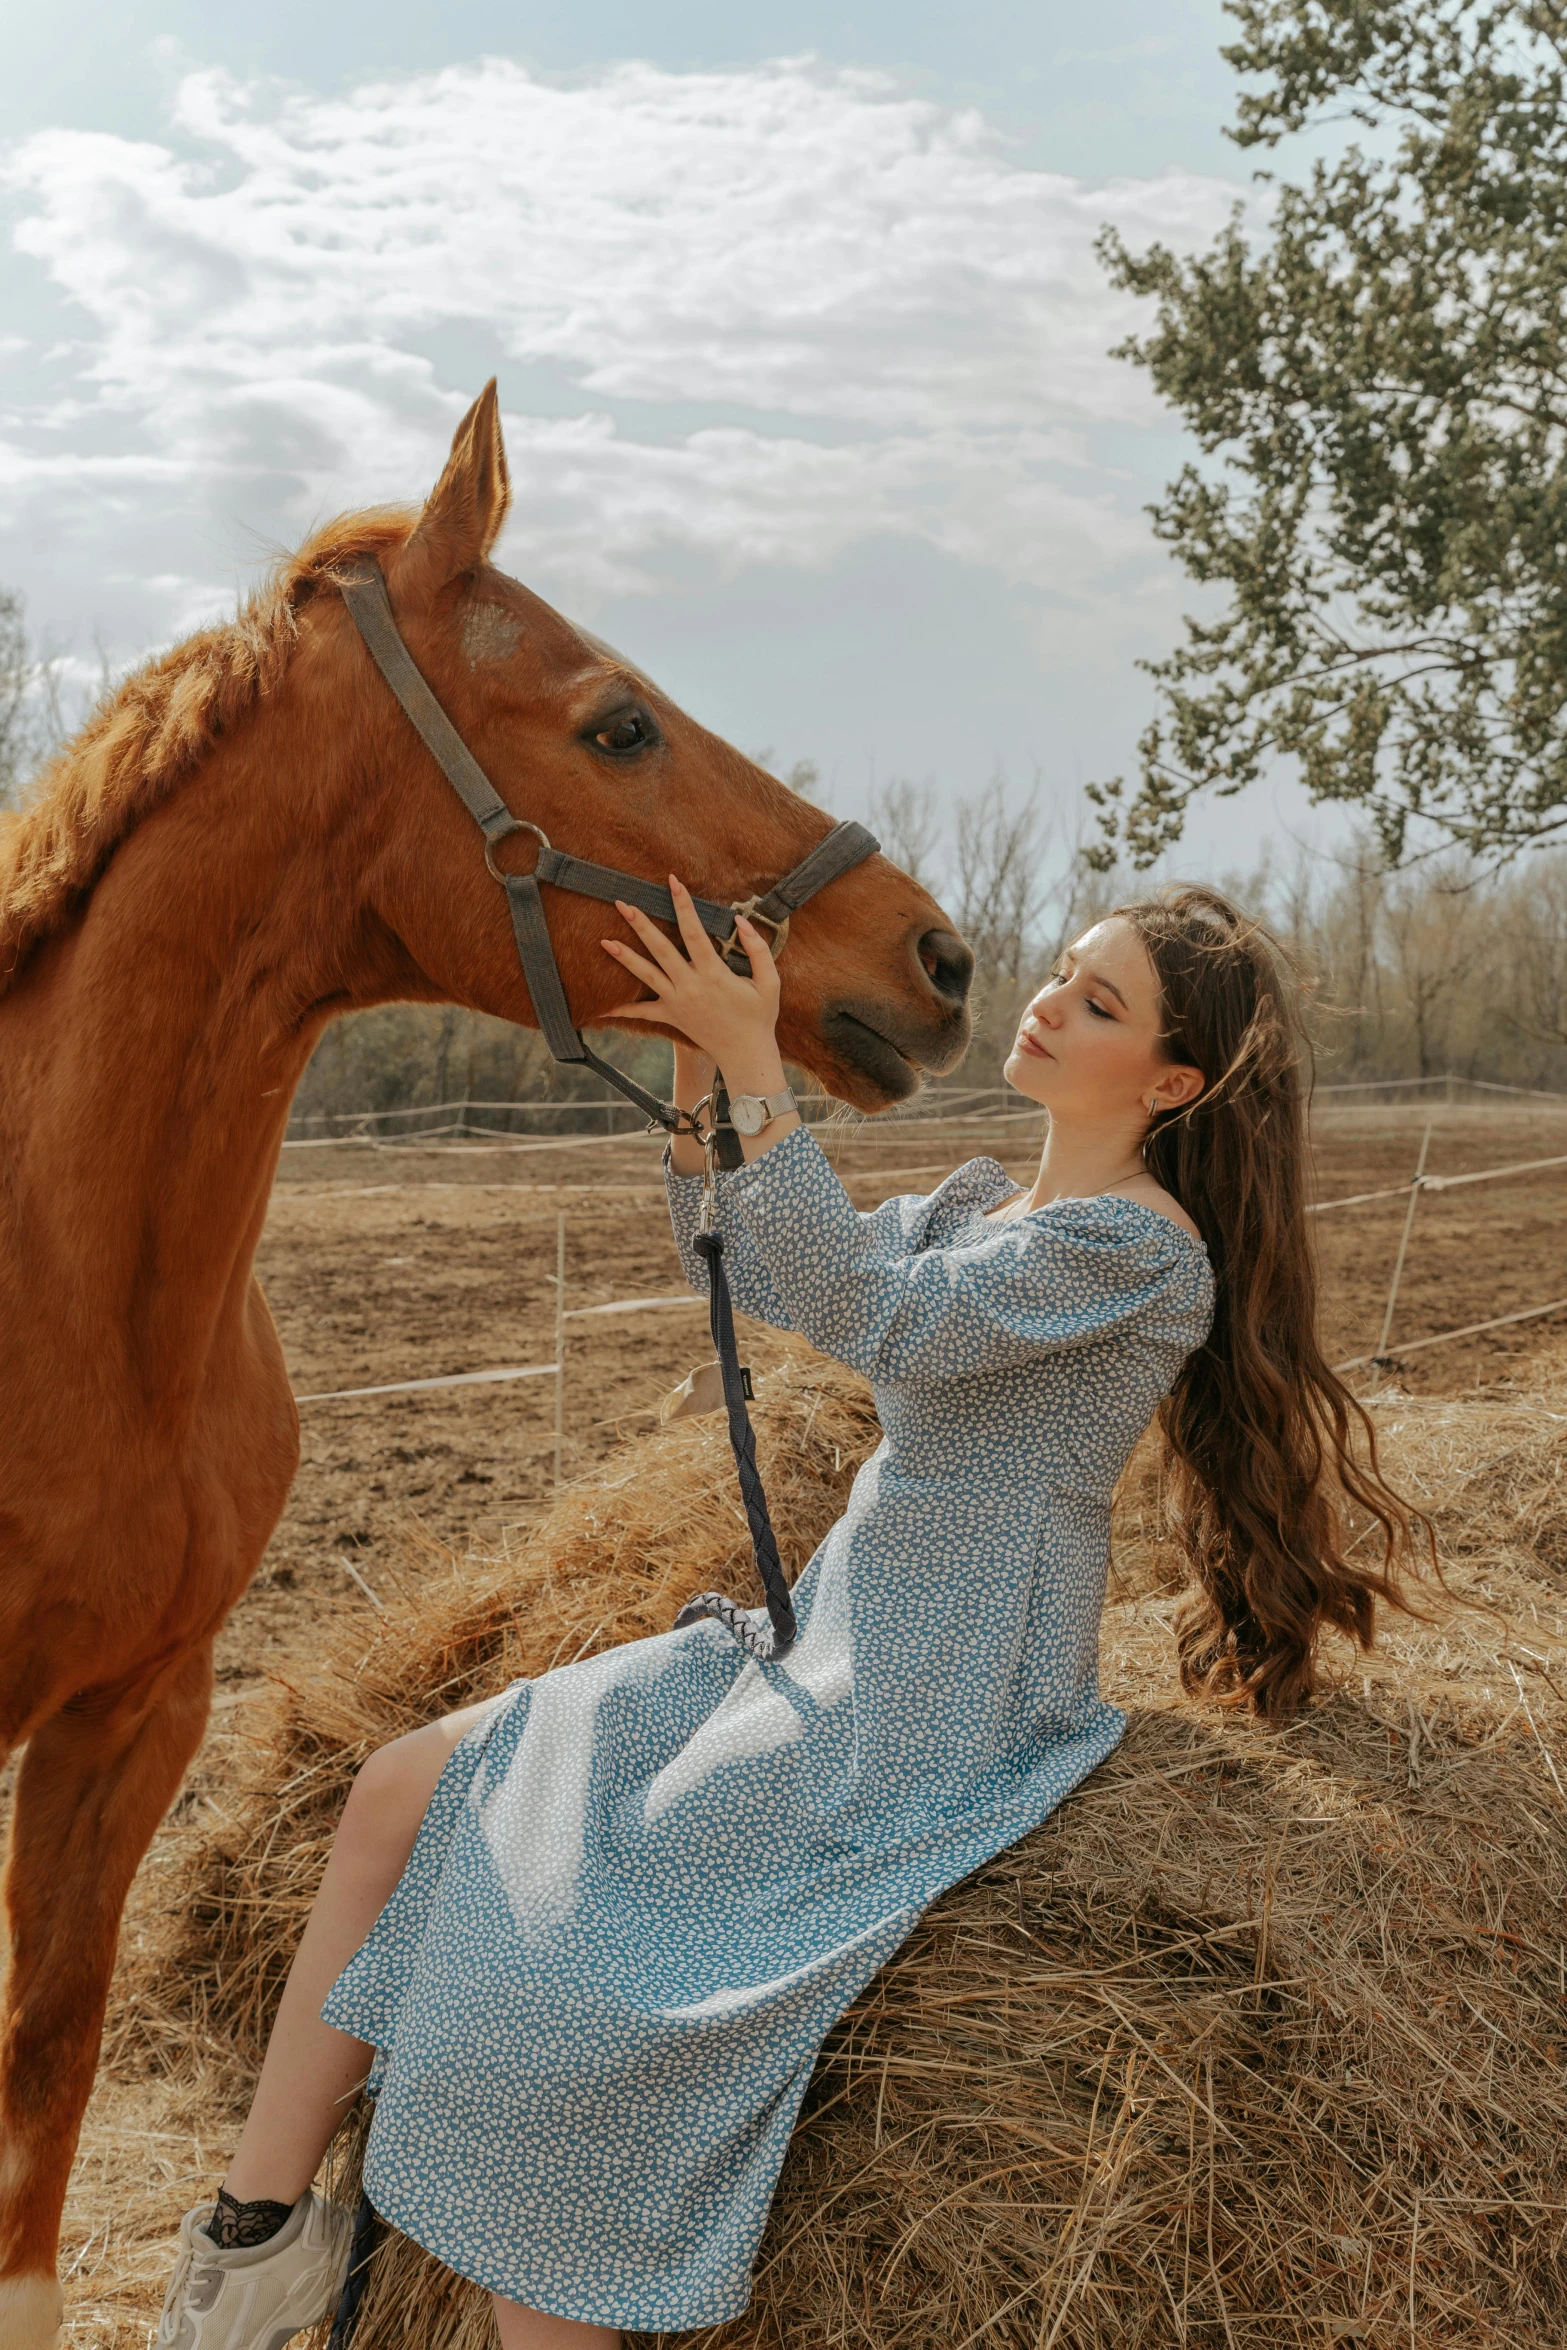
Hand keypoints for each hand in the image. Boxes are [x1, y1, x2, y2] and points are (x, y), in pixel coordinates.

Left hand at [601, 877, 783, 1088]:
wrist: (745, 1055)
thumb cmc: (759, 1017)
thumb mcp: (770, 982)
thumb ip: (758, 949)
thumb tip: (741, 921)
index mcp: (714, 973)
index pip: (694, 931)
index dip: (683, 905)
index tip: (673, 882)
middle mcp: (690, 985)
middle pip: (660, 949)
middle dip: (640, 924)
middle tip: (621, 903)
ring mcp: (677, 1002)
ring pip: (646, 974)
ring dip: (624, 957)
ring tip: (603, 941)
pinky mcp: (671, 1016)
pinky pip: (642, 1012)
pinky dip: (621, 1009)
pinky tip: (601, 1005)